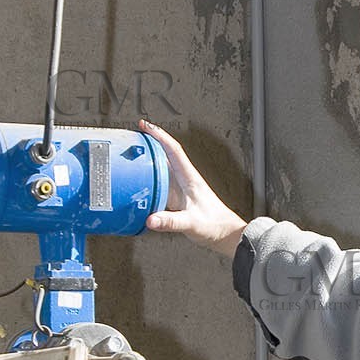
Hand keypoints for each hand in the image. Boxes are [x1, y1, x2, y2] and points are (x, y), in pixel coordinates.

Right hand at [140, 120, 247, 257]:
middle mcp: (185, 180)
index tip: (145, 125)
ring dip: (149, 158)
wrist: (225, 234)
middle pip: (166, 154)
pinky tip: (141, 181)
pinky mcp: (179, 198)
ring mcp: (181, 188)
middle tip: (134, 134)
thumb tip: (151, 220)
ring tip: (134, 152)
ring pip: (163, 167)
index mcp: (189, 178)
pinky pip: (161, 183)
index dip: (159, 136)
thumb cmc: (215, 225)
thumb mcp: (191, 223)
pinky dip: (150, 177)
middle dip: (151, 141)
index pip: (173, 150)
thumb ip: (170, 222)